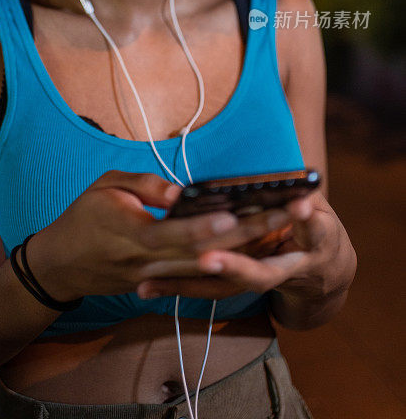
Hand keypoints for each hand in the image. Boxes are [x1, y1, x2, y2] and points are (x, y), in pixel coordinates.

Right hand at [25, 170, 293, 301]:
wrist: (60, 267)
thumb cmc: (82, 218)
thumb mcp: (104, 187)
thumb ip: (143, 186)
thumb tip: (179, 193)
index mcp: (134, 235)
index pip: (176, 233)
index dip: (205, 227)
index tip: (235, 214)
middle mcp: (152, 262)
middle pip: (206, 252)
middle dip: (251, 233)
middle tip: (287, 213)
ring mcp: (158, 276)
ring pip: (211, 267)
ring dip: (250, 250)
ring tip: (286, 229)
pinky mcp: (162, 281)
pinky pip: (202, 274)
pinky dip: (232, 262)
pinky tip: (259, 247)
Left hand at [135, 190, 356, 302]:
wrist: (324, 269)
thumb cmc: (314, 221)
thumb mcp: (316, 202)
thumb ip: (299, 191)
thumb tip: (288, 179)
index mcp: (316, 238)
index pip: (313, 227)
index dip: (305, 218)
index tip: (299, 205)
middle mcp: (292, 267)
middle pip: (263, 274)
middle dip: (235, 267)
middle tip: (207, 259)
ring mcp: (265, 281)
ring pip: (229, 289)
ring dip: (191, 285)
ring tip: (153, 281)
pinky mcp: (241, 287)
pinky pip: (210, 291)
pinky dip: (180, 287)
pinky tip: (146, 287)